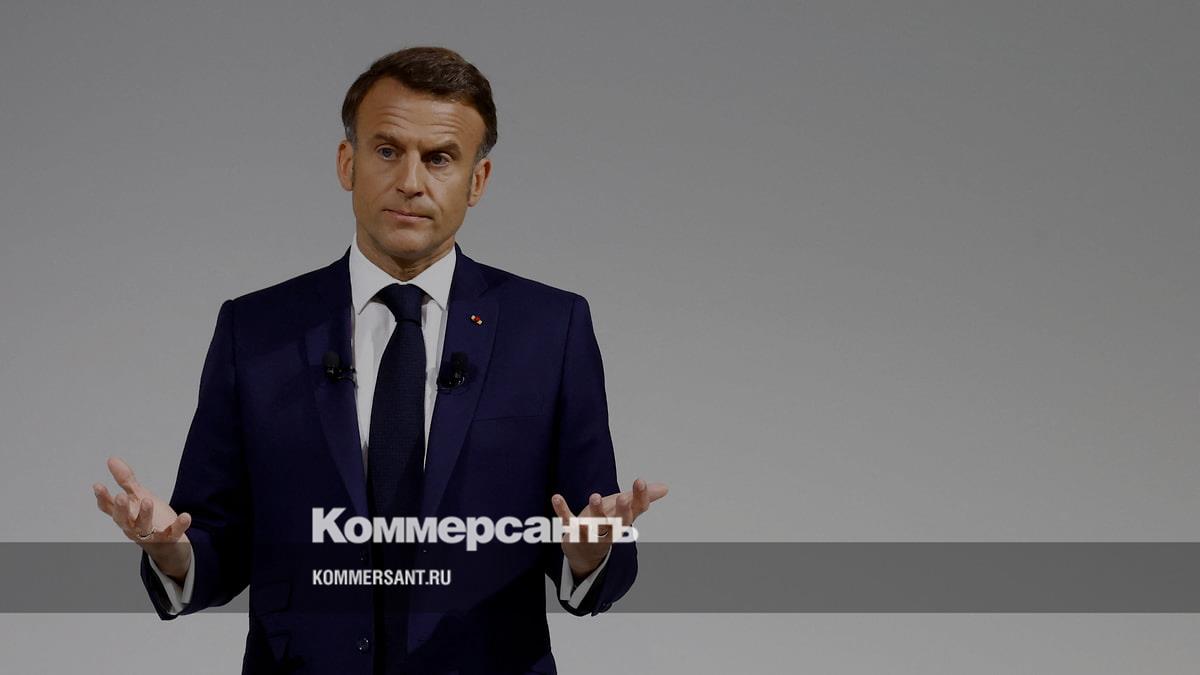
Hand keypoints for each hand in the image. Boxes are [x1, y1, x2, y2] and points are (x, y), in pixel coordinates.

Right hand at [93, 456, 192, 583]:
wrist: (168, 543)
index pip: (109, 508)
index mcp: (125, 516)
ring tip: (148, 501)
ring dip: (145, 515)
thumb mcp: (138, 496)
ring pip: (144, 527)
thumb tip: (112, 459)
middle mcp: (134, 527)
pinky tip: (186, 516)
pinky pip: (174, 533)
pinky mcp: (169, 538)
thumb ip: (125, 480)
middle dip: (121, 509)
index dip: (103, 498)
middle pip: (123, 520)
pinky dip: (179, 525)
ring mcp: (151, 534)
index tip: (98, 485)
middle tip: (121, 496)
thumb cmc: (148, 517)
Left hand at [551, 478, 667, 579]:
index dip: (639, 498)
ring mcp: (590, 533)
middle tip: (623, 498)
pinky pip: (567, 522)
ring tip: (594, 496)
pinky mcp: (572, 533)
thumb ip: (642, 498)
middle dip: (621, 511)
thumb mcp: (624, 510)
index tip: (640, 481)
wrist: (584, 552)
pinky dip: (562, 510)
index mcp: (623, 521)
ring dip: (595, 513)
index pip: (636, 511)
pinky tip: (556, 497)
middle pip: (618, 523)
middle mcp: (609, 529)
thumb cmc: (606, 525)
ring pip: (594, 526)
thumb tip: (665, 488)